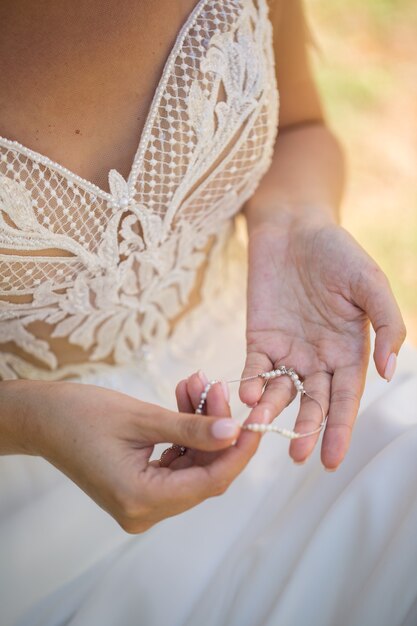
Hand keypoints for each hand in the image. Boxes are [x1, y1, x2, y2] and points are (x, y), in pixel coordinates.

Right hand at [5, 379, 258, 532]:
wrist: (41, 419)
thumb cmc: (81, 415)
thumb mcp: (142, 417)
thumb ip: (192, 429)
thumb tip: (235, 433)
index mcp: (143, 499)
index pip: (210, 482)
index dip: (239, 452)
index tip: (257, 421)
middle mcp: (144, 511)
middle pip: (202, 474)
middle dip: (216, 429)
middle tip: (216, 386)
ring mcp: (141, 502)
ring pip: (191, 465)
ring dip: (200, 426)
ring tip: (197, 384)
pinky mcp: (139, 488)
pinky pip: (175, 463)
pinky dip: (184, 433)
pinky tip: (185, 399)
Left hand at [239, 218, 406, 469]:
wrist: (295, 227)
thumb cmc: (338, 253)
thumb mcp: (371, 284)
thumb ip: (387, 326)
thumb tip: (391, 372)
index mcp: (349, 352)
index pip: (345, 399)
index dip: (339, 429)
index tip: (331, 460)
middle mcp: (318, 359)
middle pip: (312, 404)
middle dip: (305, 430)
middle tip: (297, 456)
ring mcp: (287, 351)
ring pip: (280, 393)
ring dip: (271, 412)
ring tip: (261, 428)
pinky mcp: (259, 339)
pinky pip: (255, 369)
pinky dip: (250, 383)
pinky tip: (247, 395)